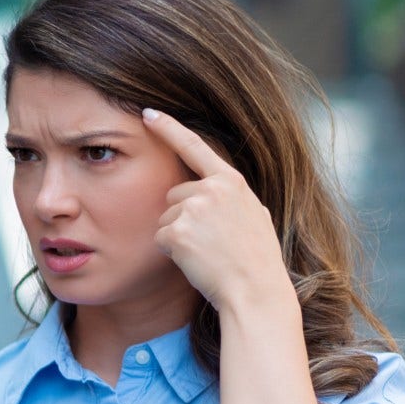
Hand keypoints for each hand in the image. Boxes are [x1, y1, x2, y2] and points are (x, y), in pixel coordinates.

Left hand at [142, 108, 291, 313]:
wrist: (255, 290)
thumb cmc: (256, 259)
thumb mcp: (254, 216)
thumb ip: (231, 198)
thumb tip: (220, 193)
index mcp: (231, 182)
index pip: (194, 146)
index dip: (169, 128)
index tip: (148, 112)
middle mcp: (211, 189)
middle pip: (173, 195)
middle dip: (182, 216)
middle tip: (210, 241)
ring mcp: (192, 209)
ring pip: (165, 218)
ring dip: (178, 236)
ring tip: (207, 252)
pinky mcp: (176, 231)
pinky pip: (160, 238)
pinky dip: (171, 252)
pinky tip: (196, 261)